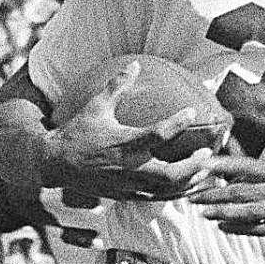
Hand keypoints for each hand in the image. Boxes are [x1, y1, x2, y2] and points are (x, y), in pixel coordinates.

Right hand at [45, 61, 216, 200]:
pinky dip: (177, 192)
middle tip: (208, 153)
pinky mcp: (127, 195)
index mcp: (123, 143)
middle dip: (193, 166)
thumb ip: (117, 86)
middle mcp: (129, 167)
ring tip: (207, 171)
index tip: (192, 112)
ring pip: (168, 191)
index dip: (177, 123)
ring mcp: (129, 185)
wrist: (56, 164)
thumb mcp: (96, 106)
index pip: (157, 135)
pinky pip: (158, 198)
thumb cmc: (78, 132)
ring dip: (191, 182)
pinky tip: (190, 185)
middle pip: (170, 175)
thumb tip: (134, 65)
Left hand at [191, 154, 264, 250]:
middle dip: (215, 193)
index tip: (201, 165)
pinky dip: (239, 228)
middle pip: (243, 189)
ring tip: (203, 213)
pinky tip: (222, 227)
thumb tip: (225, 173)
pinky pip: (259, 228)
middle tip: (193, 196)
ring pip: (250, 209)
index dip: (222, 165)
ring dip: (224, 211)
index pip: (247, 165)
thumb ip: (256, 179)